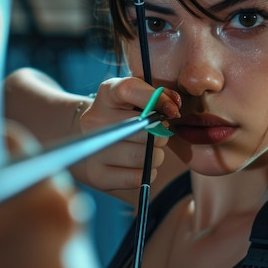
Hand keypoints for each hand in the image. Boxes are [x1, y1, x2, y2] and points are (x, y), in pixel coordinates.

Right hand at [72, 77, 180, 191]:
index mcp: (107, 93)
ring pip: (141, 156)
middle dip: (160, 135)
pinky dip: (148, 173)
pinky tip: (143, 165)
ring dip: (156, 155)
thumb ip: (161, 96)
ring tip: (151, 151)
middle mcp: (94, 119)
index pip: (129, 90)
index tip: (172, 111)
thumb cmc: (127, 115)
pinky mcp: (96, 174)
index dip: (155, 99)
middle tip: (159, 136)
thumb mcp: (140, 98)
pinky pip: (136, 177)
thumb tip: (174, 106)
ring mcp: (93, 147)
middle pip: (141, 130)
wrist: (96, 140)